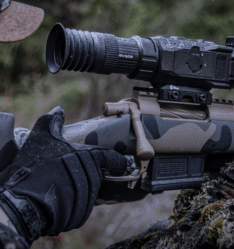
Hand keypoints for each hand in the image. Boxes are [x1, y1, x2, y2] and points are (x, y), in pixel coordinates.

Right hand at [0, 106, 126, 245]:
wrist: (20, 202)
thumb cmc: (33, 166)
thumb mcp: (41, 137)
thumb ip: (52, 121)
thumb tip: (59, 109)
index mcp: (88, 158)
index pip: (110, 157)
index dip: (117, 160)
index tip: (122, 162)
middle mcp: (91, 178)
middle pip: (95, 174)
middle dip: (85, 174)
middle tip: (69, 174)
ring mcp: (86, 198)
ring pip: (88, 192)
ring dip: (77, 190)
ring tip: (59, 188)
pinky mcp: (79, 216)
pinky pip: (81, 208)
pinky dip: (73, 204)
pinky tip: (60, 200)